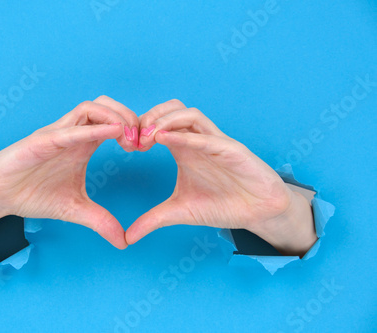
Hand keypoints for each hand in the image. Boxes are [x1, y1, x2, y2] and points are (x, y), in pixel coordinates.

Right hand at [0, 96, 138, 251]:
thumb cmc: (32, 194)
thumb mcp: (75, 210)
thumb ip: (101, 221)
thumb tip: (124, 242)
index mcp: (83, 143)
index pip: (114, 121)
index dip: (134, 129)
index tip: (145, 149)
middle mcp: (73, 133)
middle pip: (107, 106)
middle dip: (130, 118)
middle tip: (142, 142)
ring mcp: (57, 134)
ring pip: (90, 108)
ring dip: (115, 117)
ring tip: (128, 140)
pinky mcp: (40, 141)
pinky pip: (69, 129)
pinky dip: (92, 128)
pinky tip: (111, 134)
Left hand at [127, 100, 316, 255]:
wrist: (258, 213)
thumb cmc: (222, 205)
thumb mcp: (179, 212)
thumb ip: (152, 221)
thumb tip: (127, 238)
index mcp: (184, 148)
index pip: (159, 122)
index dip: (139, 128)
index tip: (126, 146)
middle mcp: (198, 140)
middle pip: (172, 108)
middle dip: (149, 117)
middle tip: (134, 139)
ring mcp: (216, 142)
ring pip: (189, 114)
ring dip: (164, 120)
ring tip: (147, 138)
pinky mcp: (233, 150)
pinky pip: (208, 136)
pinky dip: (185, 135)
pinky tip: (165, 140)